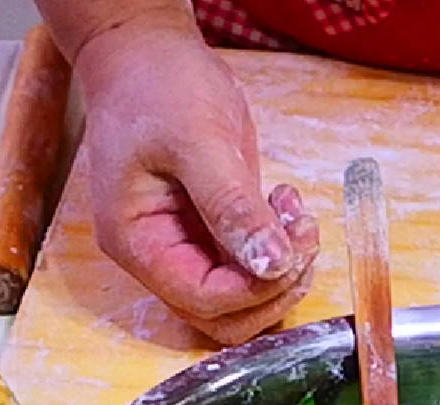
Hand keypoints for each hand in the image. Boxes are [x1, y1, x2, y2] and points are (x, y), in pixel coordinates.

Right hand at [76, 20, 319, 344]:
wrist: (144, 53)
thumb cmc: (155, 87)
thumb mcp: (197, 141)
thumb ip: (232, 206)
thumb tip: (270, 263)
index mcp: (138, 242)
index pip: (203, 300)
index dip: (254, 287)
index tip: (289, 248)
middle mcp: (159, 255)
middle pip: (224, 315)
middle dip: (273, 286)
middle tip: (300, 235)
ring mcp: (187, 245)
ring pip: (243, 296)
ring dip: (282, 270)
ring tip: (294, 214)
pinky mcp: (212, 229)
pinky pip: (251, 264)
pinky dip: (279, 247)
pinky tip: (285, 205)